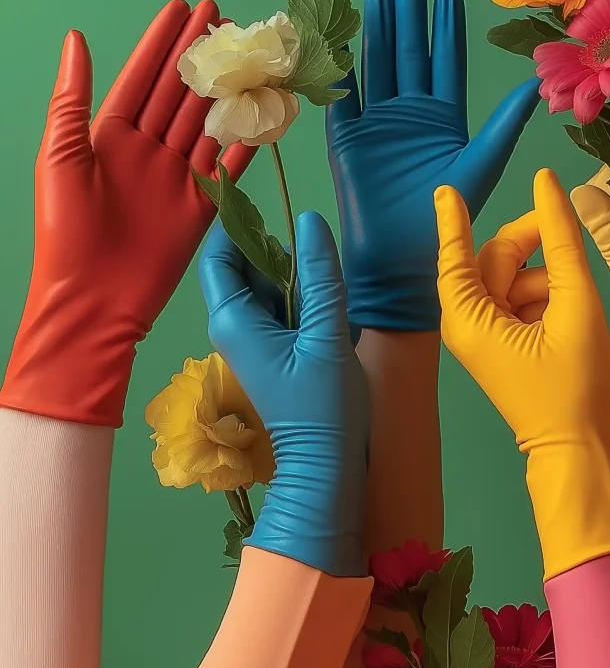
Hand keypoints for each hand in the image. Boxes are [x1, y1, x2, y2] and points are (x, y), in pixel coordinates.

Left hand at [1, 0, 254, 426]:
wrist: (94, 300)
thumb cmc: (67, 231)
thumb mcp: (60, 157)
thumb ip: (72, 99)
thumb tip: (76, 40)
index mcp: (109, 137)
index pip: (141, 78)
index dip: (161, 43)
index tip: (182, 8)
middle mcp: (147, 152)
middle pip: (178, 94)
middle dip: (199, 55)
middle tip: (222, 16)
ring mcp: (176, 178)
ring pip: (206, 122)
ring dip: (226, 88)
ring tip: (247, 52)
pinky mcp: (202, 206)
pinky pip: (228, 165)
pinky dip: (247, 139)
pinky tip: (264, 110)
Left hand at [199, 213, 368, 577]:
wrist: (327, 464)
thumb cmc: (322, 404)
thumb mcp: (326, 333)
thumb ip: (319, 275)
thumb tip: (308, 220)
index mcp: (233, 318)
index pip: (219, 256)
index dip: (237, 225)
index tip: (268, 203)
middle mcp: (234, 326)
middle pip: (247, 268)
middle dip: (281, 256)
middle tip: (317, 263)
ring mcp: (253, 340)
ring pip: (269, 288)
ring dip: (299, 281)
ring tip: (329, 295)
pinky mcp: (273, 352)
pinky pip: (283, 310)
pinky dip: (305, 303)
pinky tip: (332, 317)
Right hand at [326, 0, 539, 330]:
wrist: (403, 261)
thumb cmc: (447, 219)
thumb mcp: (482, 166)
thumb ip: (503, 125)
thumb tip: (536, 84)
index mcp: (443, 118)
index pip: (445, 60)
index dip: (445, 25)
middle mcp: (409, 115)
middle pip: (408, 51)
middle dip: (408, 10)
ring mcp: (376, 125)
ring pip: (376, 64)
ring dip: (376, 26)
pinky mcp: (347, 140)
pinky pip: (344, 97)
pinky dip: (341, 69)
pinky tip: (341, 36)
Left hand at [435, 170, 609, 577]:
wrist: (579, 444)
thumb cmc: (576, 383)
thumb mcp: (575, 303)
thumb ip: (562, 240)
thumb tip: (548, 185)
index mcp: (469, 318)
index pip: (455, 256)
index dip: (454, 220)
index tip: (446, 188)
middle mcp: (466, 323)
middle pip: (492, 260)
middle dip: (531, 246)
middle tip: (566, 230)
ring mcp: (483, 333)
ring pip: (511, 278)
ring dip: (544, 279)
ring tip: (572, 307)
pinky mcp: (500, 340)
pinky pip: (517, 299)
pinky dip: (543, 297)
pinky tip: (565, 319)